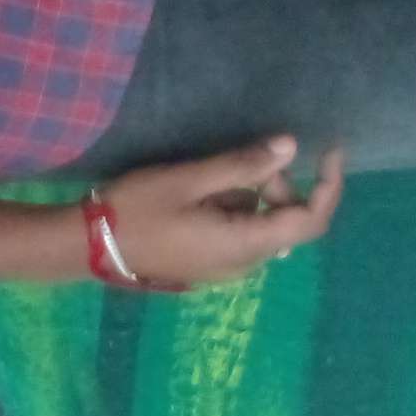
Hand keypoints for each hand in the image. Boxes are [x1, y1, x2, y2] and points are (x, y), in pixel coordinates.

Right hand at [95, 136, 345, 291]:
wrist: (87, 247)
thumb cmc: (137, 210)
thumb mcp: (189, 180)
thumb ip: (242, 165)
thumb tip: (290, 147)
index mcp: (246, 244)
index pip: (309, 220)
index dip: (327, 186)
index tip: (328, 150)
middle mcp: (244, 263)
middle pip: (286, 221)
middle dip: (277, 184)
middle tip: (245, 155)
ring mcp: (226, 268)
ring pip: (262, 226)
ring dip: (253, 195)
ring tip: (212, 175)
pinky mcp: (208, 264)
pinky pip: (240, 234)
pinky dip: (236, 209)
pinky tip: (201, 194)